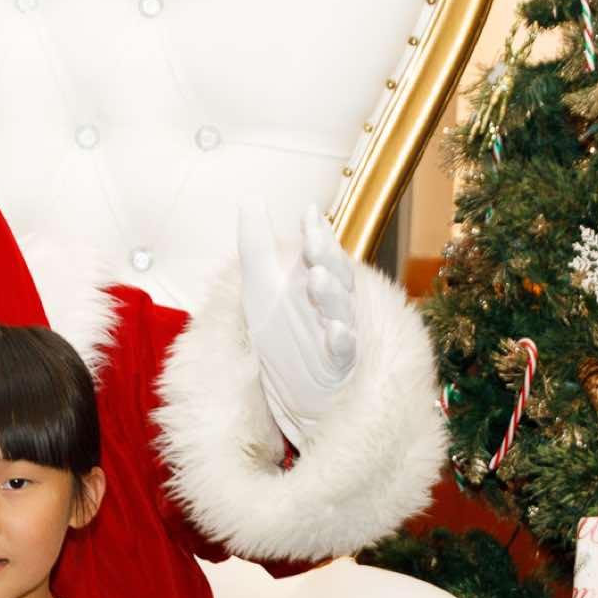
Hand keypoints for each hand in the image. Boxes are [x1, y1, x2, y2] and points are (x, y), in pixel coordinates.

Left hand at [237, 201, 357, 450]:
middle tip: (314, 238)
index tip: (308, 212)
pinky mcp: (340, 368)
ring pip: (341, 310)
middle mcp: (332, 307)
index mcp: (314, 287)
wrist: (304, 399)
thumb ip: (258, 246)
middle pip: (335, 275)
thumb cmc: (287, 339)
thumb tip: (252, 198)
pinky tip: (336, 332)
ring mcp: (339, 336)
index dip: (315, 233)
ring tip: (318, 277)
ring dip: (330, 294)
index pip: (319, 254)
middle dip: (326, 257)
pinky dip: (342, 341)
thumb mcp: (262, 289)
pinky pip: (345, 352)